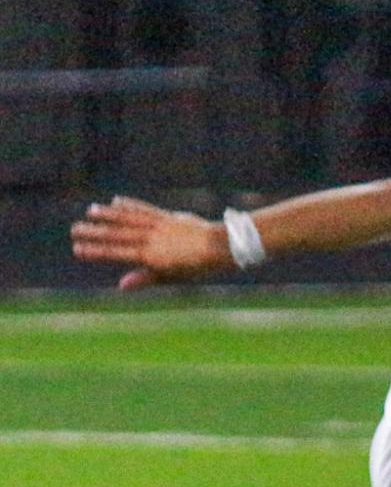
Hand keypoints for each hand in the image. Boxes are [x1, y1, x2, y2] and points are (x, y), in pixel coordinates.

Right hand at [70, 196, 231, 290]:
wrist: (220, 247)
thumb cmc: (197, 267)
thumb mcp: (171, 277)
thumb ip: (145, 279)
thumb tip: (122, 285)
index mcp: (151, 256)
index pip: (117, 253)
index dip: (96, 251)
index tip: (78, 249)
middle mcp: (151, 239)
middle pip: (118, 234)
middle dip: (95, 232)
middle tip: (74, 229)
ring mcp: (158, 226)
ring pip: (128, 219)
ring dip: (108, 215)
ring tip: (91, 211)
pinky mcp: (167, 217)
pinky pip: (145, 209)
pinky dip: (129, 205)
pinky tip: (116, 201)